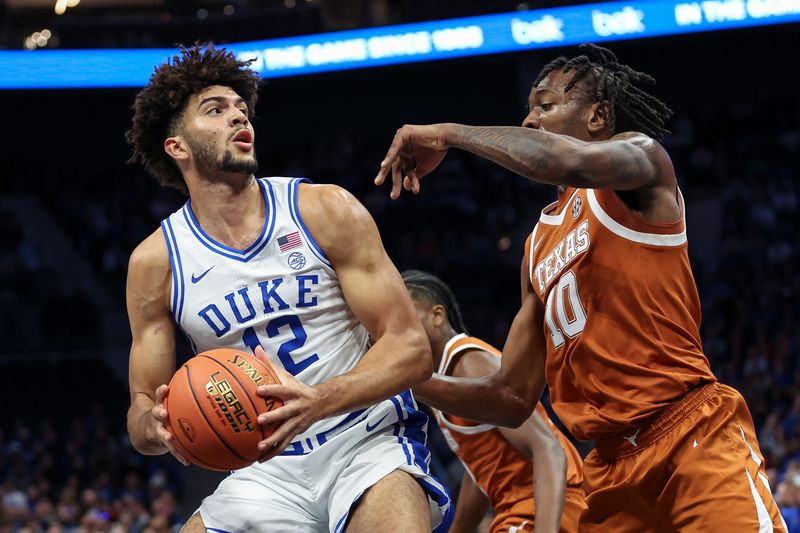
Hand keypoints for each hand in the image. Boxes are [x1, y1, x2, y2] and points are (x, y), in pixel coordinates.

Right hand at [151, 384, 189, 465]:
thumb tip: (209, 382)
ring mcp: (158, 431)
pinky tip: (188, 462)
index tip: (164, 387)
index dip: (161, 392)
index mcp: (160, 406)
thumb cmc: (166, 411)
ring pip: (161, 434)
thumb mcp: (170, 402)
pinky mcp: (163, 444)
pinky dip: (180, 455)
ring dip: (166, 436)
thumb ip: (184, 393)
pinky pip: (172, 450)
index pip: (159, 397)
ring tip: (170, 438)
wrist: (145, 430)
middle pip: (156, 414)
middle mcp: (157, 419)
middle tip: (163, 412)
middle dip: (159, 412)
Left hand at [252, 346, 327, 461]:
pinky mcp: (296, 433)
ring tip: (259, 448)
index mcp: (294, 393)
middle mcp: (297, 408)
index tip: (258, 390)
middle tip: (259, 422)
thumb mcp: (287, 376)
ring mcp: (297, 422)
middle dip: (273, 418)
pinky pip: (284, 444)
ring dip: (272, 442)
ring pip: (285, 433)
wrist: (322, 403)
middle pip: (284, 414)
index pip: (282, 390)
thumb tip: (256, 349)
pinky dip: (273, 452)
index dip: (271, 389)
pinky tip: (260, 459)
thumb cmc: (299, 388)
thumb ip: (270, 365)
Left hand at [374, 124, 449, 198]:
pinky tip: (384, 165)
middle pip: (394, 163)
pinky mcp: (403, 133)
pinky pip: (395, 147)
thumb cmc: (436, 152)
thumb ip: (413, 176)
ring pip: (393, 156)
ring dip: (386, 168)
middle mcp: (402, 145)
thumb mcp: (423, 168)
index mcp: (407, 152)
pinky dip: (390, 156)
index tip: (396, 195)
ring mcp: (401, 138)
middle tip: (377, 184)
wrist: (445, 139)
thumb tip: (405, 186)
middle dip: (386, 174)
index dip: (399, 181)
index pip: (401, 168)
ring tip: (379, 179)